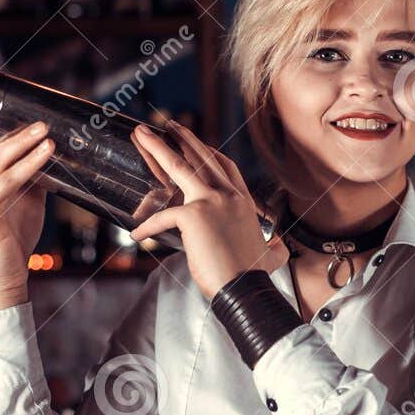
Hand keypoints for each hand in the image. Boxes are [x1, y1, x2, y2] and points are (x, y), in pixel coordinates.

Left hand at [130, 120, 288, 299]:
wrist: (246, 289)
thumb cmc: (254, 276)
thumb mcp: (272, 254)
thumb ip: (273, 245)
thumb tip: (277, 246)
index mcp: (243, 202)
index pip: (225, 167)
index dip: (208, 152)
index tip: (195, 143)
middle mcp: (228, 196)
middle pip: (201, 157)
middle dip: (181, 138)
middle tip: (166, 125)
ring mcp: (211, 203)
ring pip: (179, 167)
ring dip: (158, 148)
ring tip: (142, 134)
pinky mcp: (193, 216)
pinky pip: (162, 216)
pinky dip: (147, 226)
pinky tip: (137, 234)